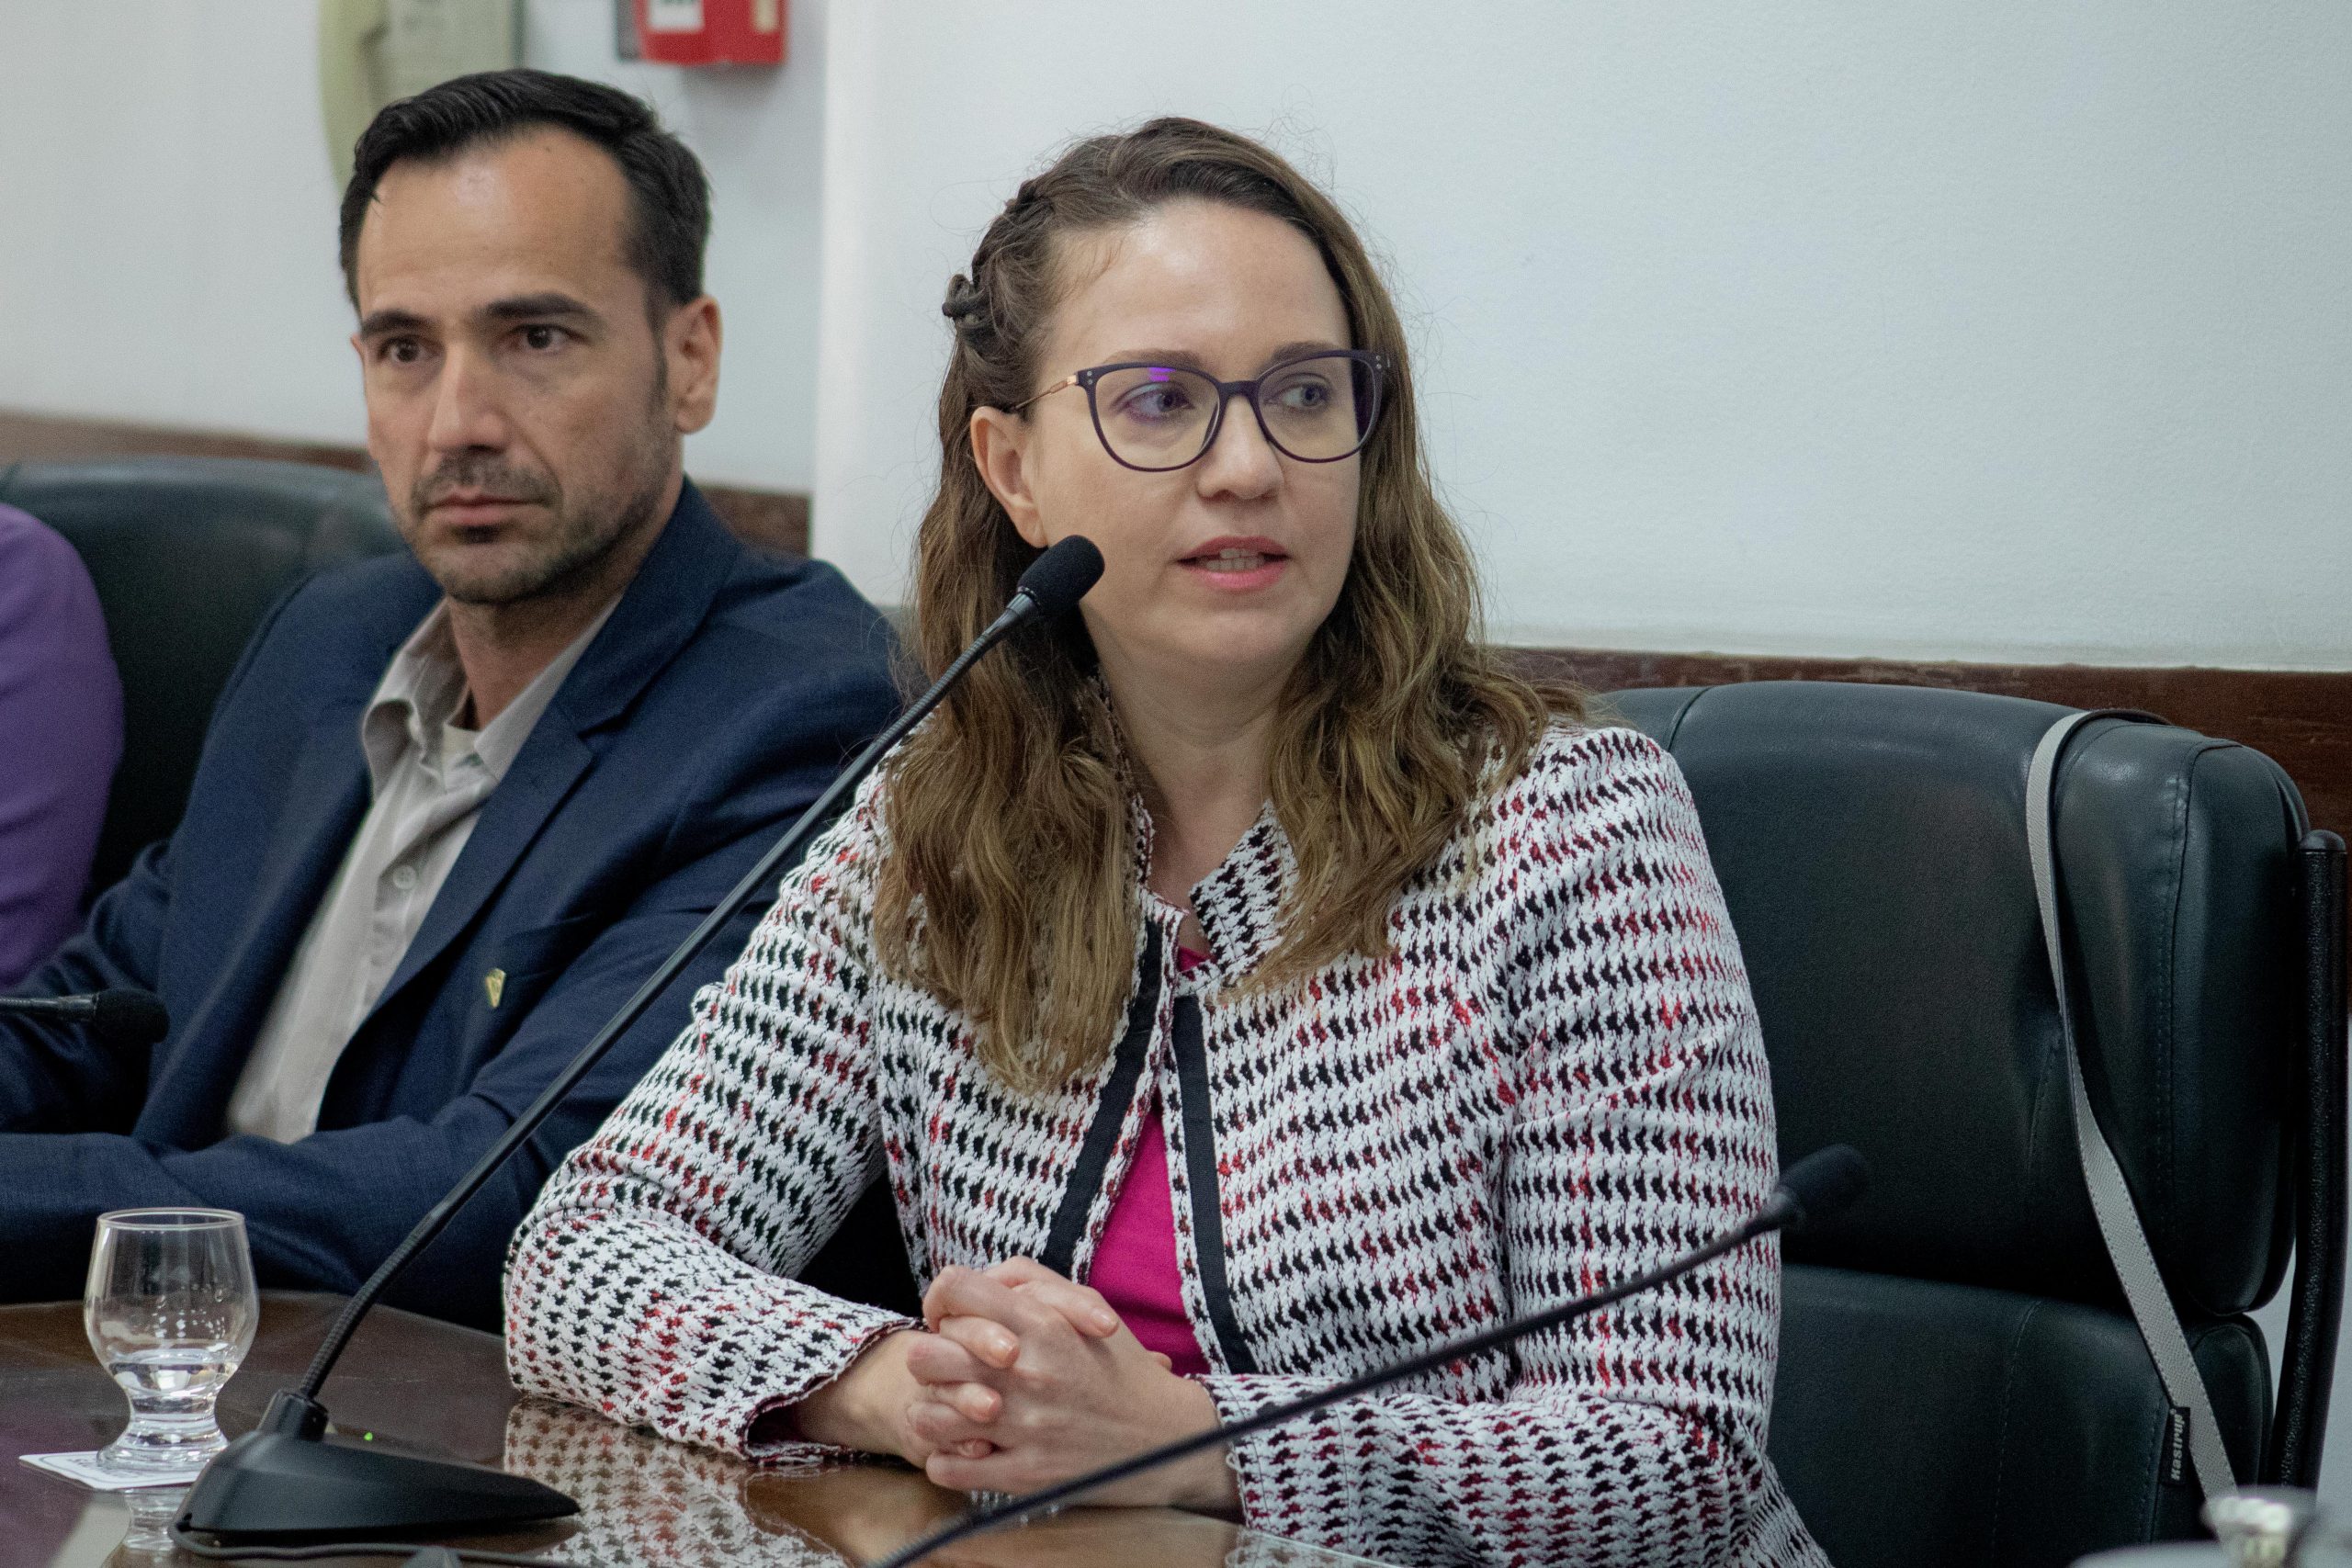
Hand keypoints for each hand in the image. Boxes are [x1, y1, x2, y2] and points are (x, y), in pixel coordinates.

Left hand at [783, 1267, 1166, 1466]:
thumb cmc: (1121, 1367)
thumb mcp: (1086, 1305)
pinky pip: (950, 1468)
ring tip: (947, 1411)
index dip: (941, 1301)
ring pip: (928, 1414)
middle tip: (947, 1368)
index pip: (954, 1290)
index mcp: (1041, 1322)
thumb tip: (983, 1278)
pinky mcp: (1025, 1473)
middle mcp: (1026, 1370)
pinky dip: (946, 1460)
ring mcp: (1023, 1425)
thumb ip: (1031, 1281)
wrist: (1166, 1436)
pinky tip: (963, 1450)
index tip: (949, 1318)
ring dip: (931, 1411)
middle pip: (926, 1353)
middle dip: (930, 1358)